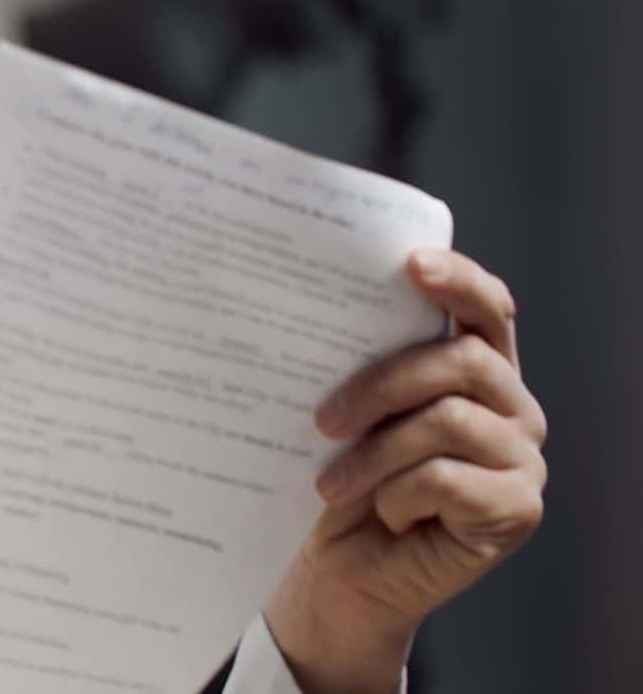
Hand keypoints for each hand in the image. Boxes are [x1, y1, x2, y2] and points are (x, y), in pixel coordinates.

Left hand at [265, 250, 546, 693]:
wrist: (343, 573)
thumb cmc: (345, 486)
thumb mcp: (348, 416)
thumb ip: (359, 366)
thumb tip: (315, 312)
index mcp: (477, 369)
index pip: (488, 309)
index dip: (458, 280)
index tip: (410, 265)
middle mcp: (512, 407)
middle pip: (460, 361)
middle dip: (381, 384)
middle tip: (323, 420)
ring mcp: (523, 458)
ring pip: (448, 420)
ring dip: (376, 453)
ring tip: (332, 484)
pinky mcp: (517, 509)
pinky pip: (449, 479)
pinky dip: (401, 495)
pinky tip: (386, 514)